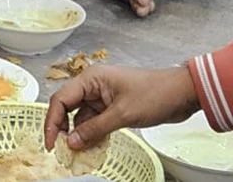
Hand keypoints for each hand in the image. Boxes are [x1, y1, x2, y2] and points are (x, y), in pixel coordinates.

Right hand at [43, 65, 200, 150]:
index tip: (52, 143)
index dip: (52, 122)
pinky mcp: (112, 107)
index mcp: (91, 78)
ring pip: (80, 117)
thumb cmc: (155, 94)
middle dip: (63, 129)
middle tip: (62, 150)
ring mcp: (103, 96)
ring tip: (79, 153)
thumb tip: (72, 142)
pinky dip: (92, 134)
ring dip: (79, 135)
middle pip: (67, 108)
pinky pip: (94, 122)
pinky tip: (92, 147)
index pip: (61, 99)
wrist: (181, 94)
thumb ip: (95, 129)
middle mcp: (93, 86)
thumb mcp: (122, 114)